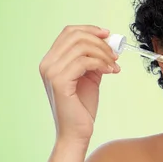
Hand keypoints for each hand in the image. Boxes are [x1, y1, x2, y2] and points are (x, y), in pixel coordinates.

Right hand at [39, 25, 119, 145]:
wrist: (76, 132)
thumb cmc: (82, 107)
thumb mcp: (90, 77)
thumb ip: (94, 59)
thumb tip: (109, 42)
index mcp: (51, 60)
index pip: (69, 32)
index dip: (90, 29)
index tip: (108, 35)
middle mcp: (47, 63)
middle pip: (76, 36)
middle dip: (100, 42)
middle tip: (115, 54)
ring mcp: (51, 72)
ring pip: (82, 47)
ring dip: (103, 54)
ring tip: (114, 66)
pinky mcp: (59, 81)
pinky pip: (84, 62)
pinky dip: (102, 63)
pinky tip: (111, 72)